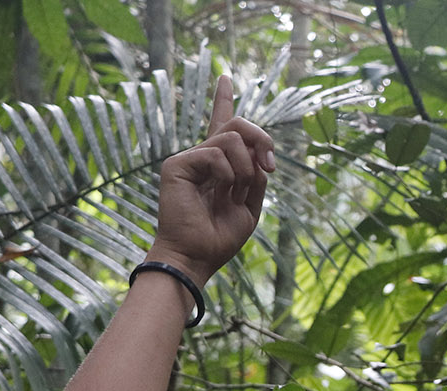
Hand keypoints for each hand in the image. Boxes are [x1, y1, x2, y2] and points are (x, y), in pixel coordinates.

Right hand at [145, 74, 275, 286]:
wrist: (196, 257)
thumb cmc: (219, 238)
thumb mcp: (250, 208)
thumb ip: (256, 178)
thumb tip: (258, 156)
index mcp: (220, 167)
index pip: (222, 126)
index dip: (223, 100)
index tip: (224, 77)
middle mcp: (203, 157)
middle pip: (237, 124)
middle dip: (262, 139)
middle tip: (268, 167)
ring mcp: (189, 159)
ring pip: (231, 137)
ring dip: (246, 167)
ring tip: (235, 192)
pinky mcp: (177, 164)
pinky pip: (216, 154)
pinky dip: (228, 174)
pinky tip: (221, 192)